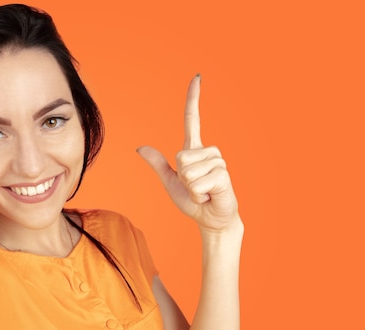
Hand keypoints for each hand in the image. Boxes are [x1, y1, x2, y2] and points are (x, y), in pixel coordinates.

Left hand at [137, 75, 239, 233]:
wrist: (210, 219)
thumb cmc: (193, 201)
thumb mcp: (170, 181)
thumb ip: (158, 164)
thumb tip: (140, 148)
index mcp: (194, 150)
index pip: (193, 119)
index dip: (193, 98)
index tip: (197, 76)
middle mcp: (208, 151)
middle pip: (181, 156)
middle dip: (182, 177)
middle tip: (194, 187)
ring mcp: (218, 161)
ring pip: (188, 169)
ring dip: (191, 187)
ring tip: (202, 191)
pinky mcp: (224, 175)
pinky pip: (198, 181)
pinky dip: (198, 193)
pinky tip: (208, 195)